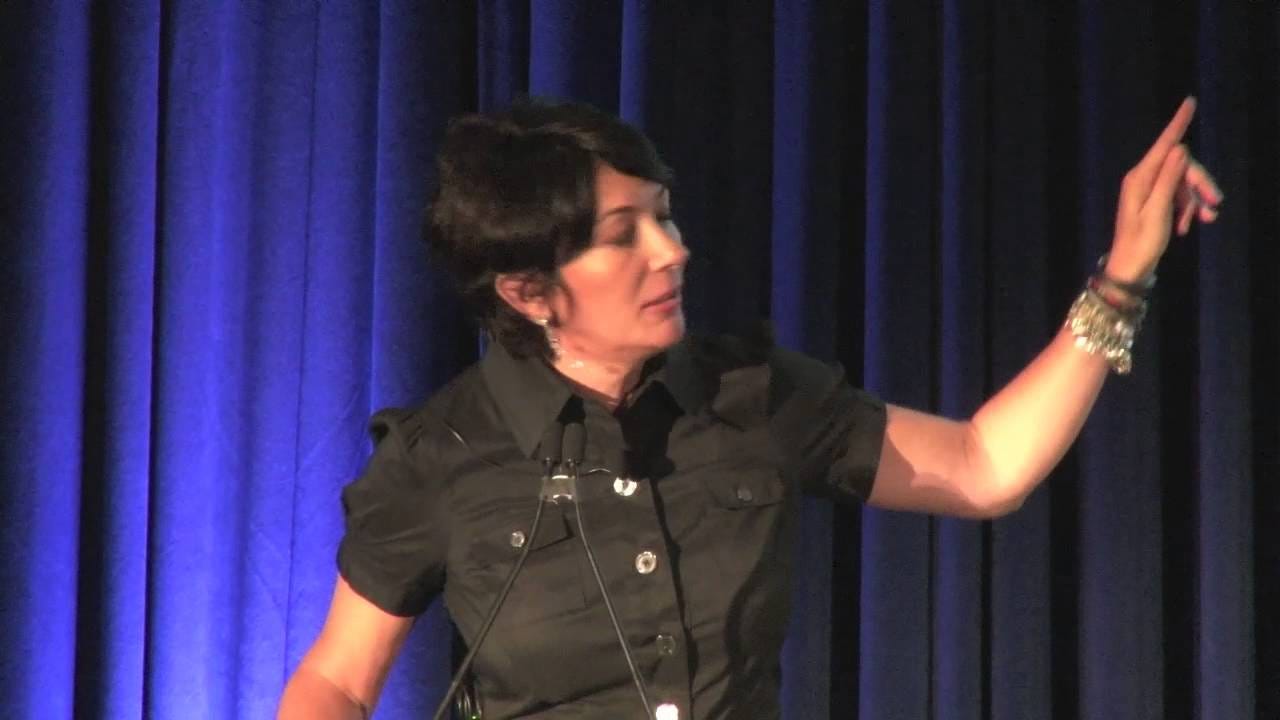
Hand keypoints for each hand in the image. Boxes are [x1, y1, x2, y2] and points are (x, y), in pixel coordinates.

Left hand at [1106, 97, 1223, 282]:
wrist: (1129, 269)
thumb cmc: (1141, 243)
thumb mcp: (1158, 211)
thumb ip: (1169, 179)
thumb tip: (1180, 148)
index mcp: (1139, 178)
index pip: (1164, 144)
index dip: (1178, 123)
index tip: (1190, 101)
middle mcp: (1142, 179)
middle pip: (1181, 165)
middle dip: (1200, 182)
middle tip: (1215, 203)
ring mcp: (1148, 190)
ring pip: (1183, 182)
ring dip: (1195, 200)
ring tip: (1206, 221)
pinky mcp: (1154, 202)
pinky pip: (1178, 197)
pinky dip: (1186, 210)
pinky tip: (1187, 227)